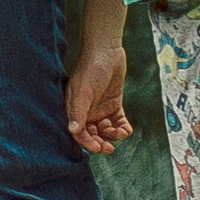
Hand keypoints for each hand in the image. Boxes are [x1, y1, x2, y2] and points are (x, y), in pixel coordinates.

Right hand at [65, 36, 133, 155]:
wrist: (107, 51)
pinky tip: (127, 129)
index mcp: (75, 108)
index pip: (78, 132)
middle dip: (100, 143)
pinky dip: (123, 128)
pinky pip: (118, 122)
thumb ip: (78, 111)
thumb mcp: (84, 91)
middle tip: (110, 148)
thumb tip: (72, 130)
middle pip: (92, 134)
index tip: (98, 148)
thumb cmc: (91, 69)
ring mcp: (100, 108)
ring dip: (113, 135)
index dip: (87, 142)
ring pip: (106, 130)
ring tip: (120, 133)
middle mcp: (87, 111)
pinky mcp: (114, 104)